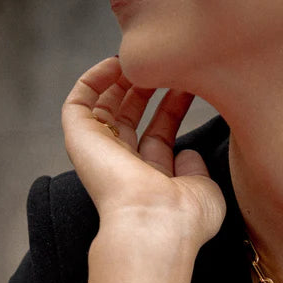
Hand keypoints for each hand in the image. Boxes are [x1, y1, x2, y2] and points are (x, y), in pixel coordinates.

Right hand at [61, 56, 225, 248]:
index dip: (173, 108)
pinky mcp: (79, 140)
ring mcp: (101, 154)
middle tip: (166, 64)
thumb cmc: (185, 218)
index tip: (191, 83)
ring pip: (104, 108)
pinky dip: (93, 80)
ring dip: (121, 80)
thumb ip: (196, 168)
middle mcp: (124, 168)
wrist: (156, 225)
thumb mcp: (204, 190)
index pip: (159, 136)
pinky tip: (116, 63)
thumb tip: (188, 153)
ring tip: (142, 58)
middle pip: (131, 118)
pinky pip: (78, 102)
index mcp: (152, 181)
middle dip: (147, 88)